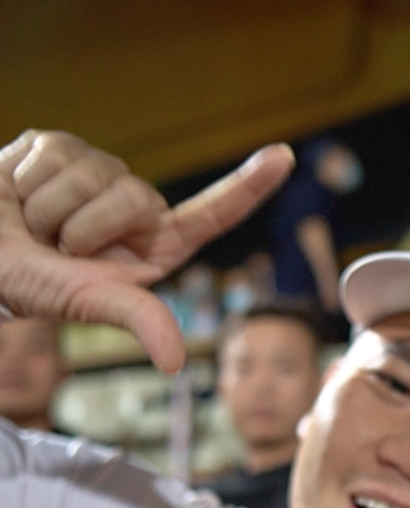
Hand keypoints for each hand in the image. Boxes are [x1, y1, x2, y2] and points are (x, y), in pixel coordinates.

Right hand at [0, 130, 293, 372]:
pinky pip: (53, 153)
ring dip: (49, 206)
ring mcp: (99, 172)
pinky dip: (25, 181)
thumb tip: (174, 361)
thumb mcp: (84, 302)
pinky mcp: (60, 146)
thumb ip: (136, 318)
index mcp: (154, 245)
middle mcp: (134, 206)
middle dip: (84, 228)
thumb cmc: (28, 284)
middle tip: (57, 246)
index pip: (211, 214)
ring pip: (91, 174)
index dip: (249, 186)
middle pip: (135, 196)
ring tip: (35, 224)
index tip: (285, 157)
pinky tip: (18, 196)